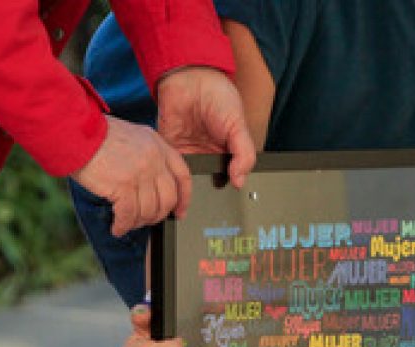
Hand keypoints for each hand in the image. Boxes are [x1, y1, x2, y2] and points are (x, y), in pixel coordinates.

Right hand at [71, 117, 190, 235]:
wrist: (75, 131)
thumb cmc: (96, 136)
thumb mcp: (132, 137)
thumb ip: (147, 157)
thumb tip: (151, 188)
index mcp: (158, 144)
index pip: (182, 175)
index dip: (184, 198)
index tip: (179, 212)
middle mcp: (153, 159)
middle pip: (168, 199)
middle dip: (157, 216)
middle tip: (145, 220)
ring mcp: (140, 173)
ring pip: (148, 211)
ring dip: (137, 222)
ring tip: (125, 223)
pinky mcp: (124, 186)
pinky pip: (129, 216)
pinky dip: (122, 226)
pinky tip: (116, 228)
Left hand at [156, 67, 256, 199]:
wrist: (190, 77)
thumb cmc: (218, 96)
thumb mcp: (239, 126)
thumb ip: (244, 155)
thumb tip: (240, 181)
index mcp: (226, 153)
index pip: (227, 178)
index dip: (227, 189)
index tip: (226, 200)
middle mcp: (206, 156)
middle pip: (206, 183)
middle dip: (205, 192)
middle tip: (207, 199)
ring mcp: (188, 154)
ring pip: (187, 180)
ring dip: (187, 186)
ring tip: (191, 192)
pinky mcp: (170, 149)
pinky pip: (170, 168)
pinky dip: (171, 174)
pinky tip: (176, 178)